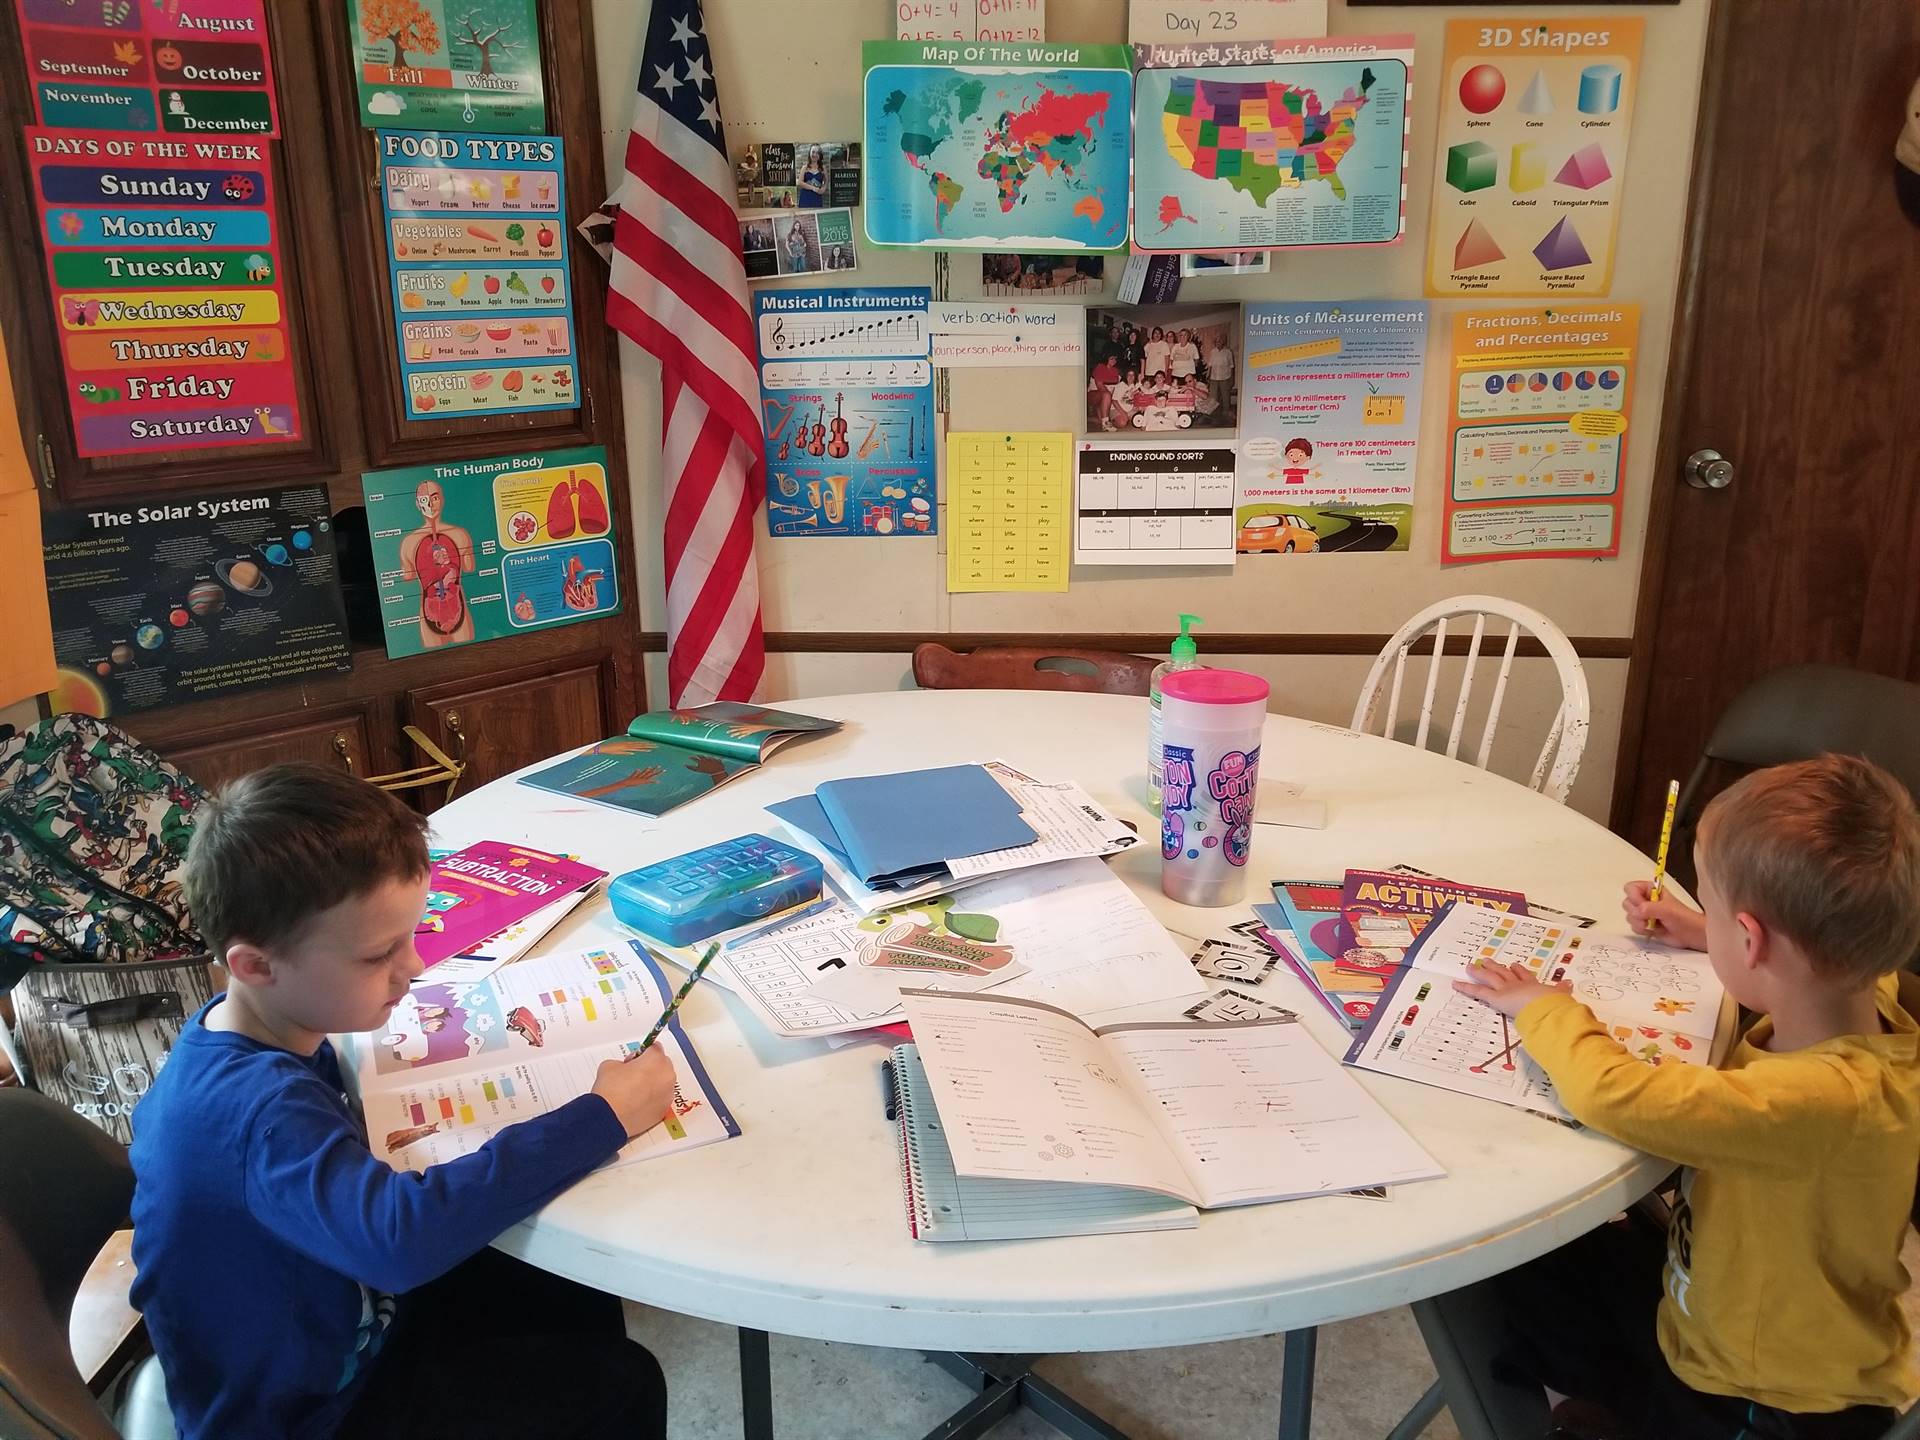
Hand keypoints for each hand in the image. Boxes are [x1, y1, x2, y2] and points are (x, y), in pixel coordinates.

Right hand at [591, 1048, 675, 1137]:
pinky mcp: (663, 1110)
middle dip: (650, 1068)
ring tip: (633, 1091)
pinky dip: (652, 1099)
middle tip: (633, 1074)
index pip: (654, 1048)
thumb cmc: (611, 1091)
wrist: (609, 1118)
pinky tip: (636, 1102)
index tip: (636, 1058)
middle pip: (661, 1065)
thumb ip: (623, 1062)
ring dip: (652, 1084)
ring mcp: (667, 1095)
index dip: (642, 1053)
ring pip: (662, 1083)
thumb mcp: (610, 1064)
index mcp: (656, 1060)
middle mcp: (666, 1076)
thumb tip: (625, 1068)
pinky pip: (660, 1099)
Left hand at [1452, 960, 1569, 1017]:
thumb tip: (1570, 984)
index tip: (1516, 966)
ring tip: (1470, 966)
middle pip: (1505, 973)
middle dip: (1496, 967)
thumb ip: (1563, 991)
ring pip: (1490, 977)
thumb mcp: (1562, 998)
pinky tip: (1456, 983)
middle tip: (1488, 961)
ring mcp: (1506, 989)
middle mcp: (1519, 984)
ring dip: (1479, 971)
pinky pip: (1478, 991)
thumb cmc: (1556, 1006)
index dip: (1519, 971)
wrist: (1548, 1008)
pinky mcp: (1496, 997)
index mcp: (1535, 985)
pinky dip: (1466, 987)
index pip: (1525, 976)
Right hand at [1622, 881, 1707, 949]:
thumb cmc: (1685, 918)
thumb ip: (1650, 908)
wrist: (1691, 935)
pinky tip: (1654, 930)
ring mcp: (1645, 914)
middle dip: (1636, 912)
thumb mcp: (1667, 909)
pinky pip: (1633, 927)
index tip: (1642, 904)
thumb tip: (1638, 911)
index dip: (1633, 897)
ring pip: (1629, 917)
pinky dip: (1642, 930)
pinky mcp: (1645, 925)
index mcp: (1650, 890)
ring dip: (1640, 923)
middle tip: (1649, 916)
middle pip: (1627, 903)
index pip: (1630, 888)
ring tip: (1654, 924)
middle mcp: (1645, 900)